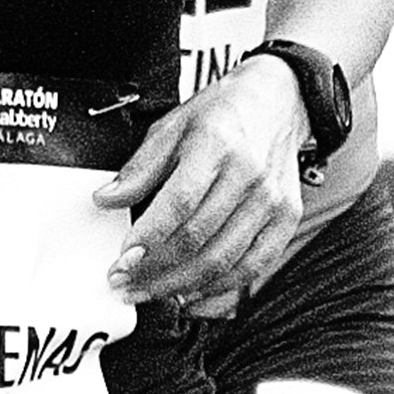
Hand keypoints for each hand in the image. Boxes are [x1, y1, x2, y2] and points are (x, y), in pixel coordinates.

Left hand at [105, 53, 311, 314]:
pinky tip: (189, 291)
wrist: (278, 102)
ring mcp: (271, 200)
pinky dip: (218, 287)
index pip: (179, 202)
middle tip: (123, 282)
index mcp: (216, 144)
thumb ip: (140, 168)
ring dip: (179, 285)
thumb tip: (106, 199)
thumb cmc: (223, 115)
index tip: (121, 260)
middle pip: (198, 239)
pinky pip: (252, 267)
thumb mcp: (172, 127)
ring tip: (148, 291)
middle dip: (154, 271)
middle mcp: (249, 175)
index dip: (148, 238)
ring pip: (222, 260)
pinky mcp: (287, 219)